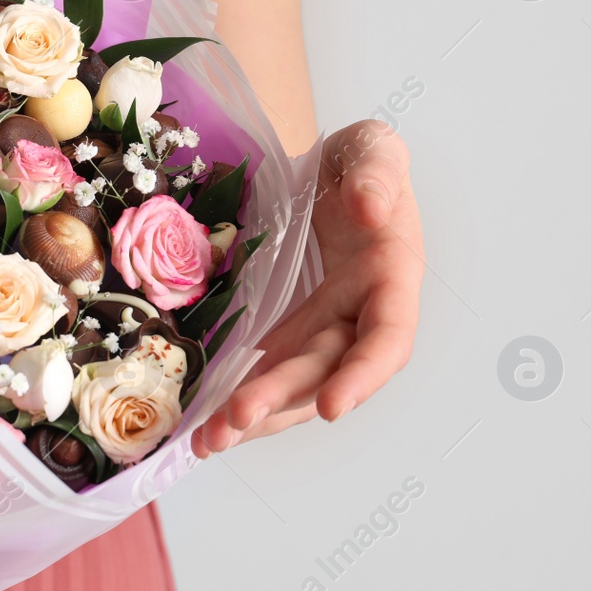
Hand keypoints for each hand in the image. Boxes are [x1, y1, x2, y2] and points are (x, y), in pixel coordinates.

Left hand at [192, 120, 422, 457]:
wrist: (320, 170)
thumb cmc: (355, 161)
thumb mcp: (373, 148)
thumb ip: (378, 171)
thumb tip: (371, 204)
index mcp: (390, 277)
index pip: (387, 337)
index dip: (363, 375)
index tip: (334, 405)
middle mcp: (357, 313)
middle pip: (323, 370)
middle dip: (281, 400)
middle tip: (233, 422)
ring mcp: (317, 325)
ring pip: (290, 382)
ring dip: (252, 416)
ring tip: (207, 442)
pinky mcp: (281, 328)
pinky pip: (261, 370)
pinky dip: (232, 398)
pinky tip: (201, 425)